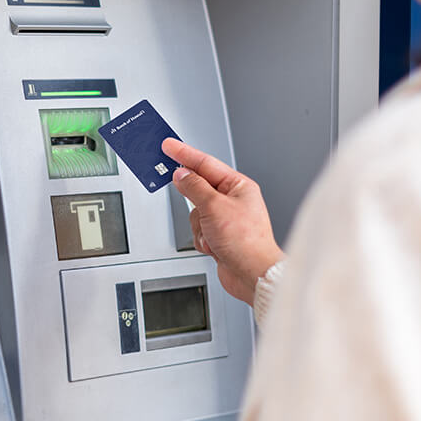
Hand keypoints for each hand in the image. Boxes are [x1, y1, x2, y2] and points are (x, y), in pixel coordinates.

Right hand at [162, 138, 283, 305]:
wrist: (252, 275)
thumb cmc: (246, 241)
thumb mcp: (214, 207)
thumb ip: (194, 187)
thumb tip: (182, 175)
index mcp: (239, 186)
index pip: (206, 163)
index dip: (185, 154)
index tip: (169, 145)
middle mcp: (234, 201)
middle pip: (199, 188)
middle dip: (194, 200)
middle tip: (181, 192)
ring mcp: (227, 219)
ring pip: (196, 212)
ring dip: (199, 226)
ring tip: (212, 235)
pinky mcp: (220, 236)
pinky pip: (199, 230)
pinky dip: (202, 239)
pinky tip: (214, 246)